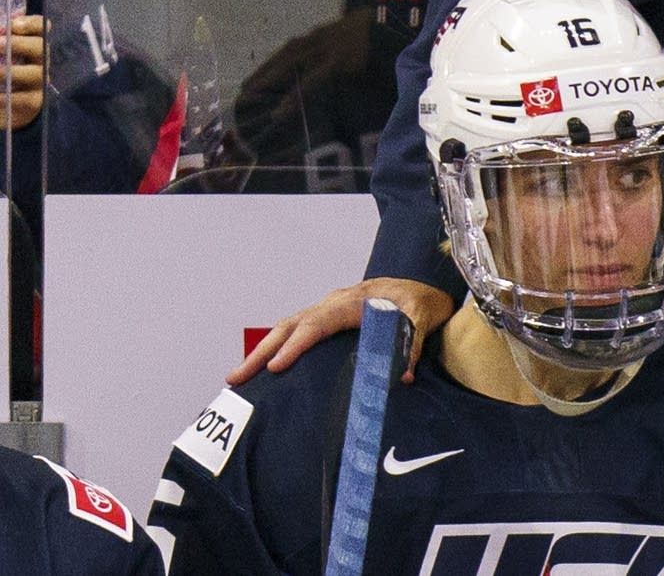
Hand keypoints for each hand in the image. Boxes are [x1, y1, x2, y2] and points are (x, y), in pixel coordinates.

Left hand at [2, 15, 45, 129]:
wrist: (2, 106)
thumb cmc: (0, 74)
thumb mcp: (1, 54)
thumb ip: (1, 38)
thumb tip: (6, 21)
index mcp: (30, 44)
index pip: (41, 27)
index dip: (31, 23)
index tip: (13, 26)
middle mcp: (39, 61)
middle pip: (41, 47)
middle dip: (19, 44)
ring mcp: (38, 82)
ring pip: (35, 73)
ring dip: (10, 71)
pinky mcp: (34, 103)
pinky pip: (25, 99)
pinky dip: (5, 97)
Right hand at [230, 277, 453, 385]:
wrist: (424, 289)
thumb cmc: (422, 302)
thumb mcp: (423, 319)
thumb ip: (411, 343)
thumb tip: (402, 376)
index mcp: (352, 301)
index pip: (316, 324)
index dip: (295, 346)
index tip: (275, 367)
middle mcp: (333, 302)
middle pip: (290, 326)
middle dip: (261, 352)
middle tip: (236, 378)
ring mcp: (326, 309)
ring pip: (286, 328)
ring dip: (261, 351)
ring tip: (236, 377)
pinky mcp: (326, 318)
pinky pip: (294, 331)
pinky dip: (274, 347)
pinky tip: (260, 368)